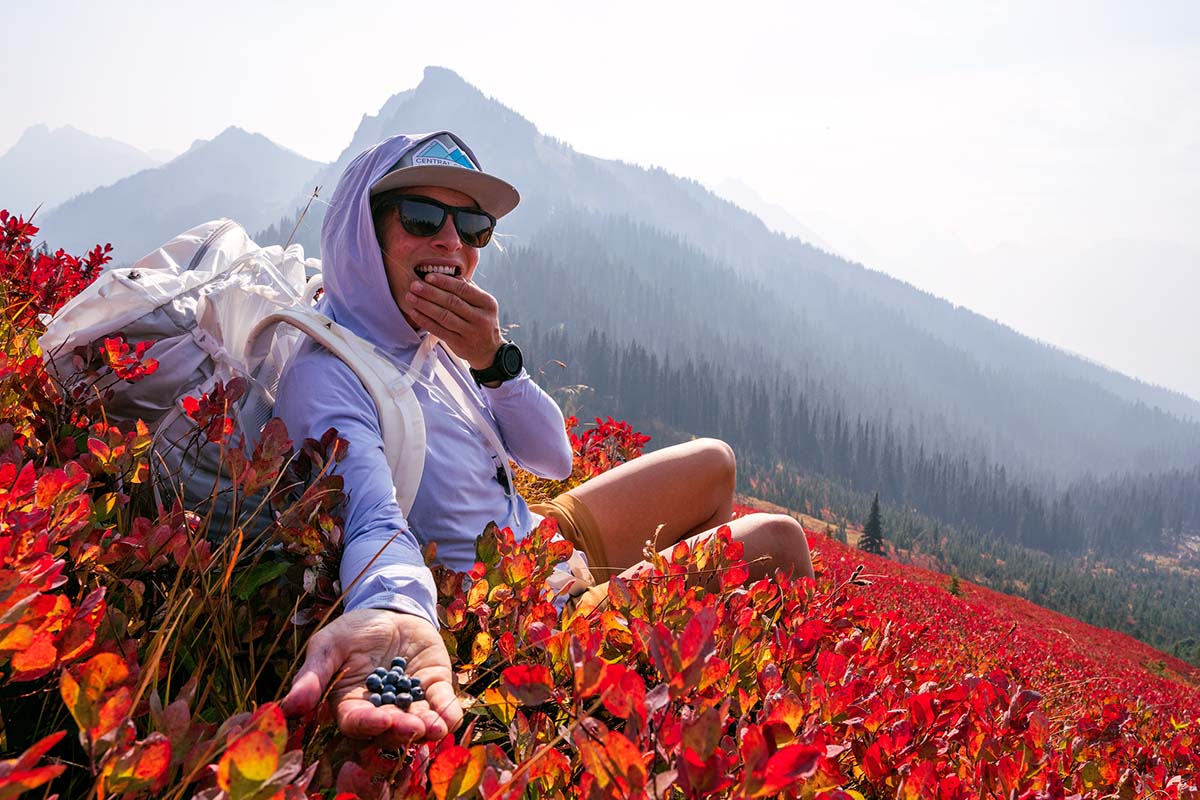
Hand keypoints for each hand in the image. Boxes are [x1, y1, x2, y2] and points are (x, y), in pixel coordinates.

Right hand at [281, 608, 461, 744]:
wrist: (388, 609)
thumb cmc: (353, 631)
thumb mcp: (328, 646)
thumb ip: (313, 676)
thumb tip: (288, 707)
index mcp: (351, 705)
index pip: (357, 723)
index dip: (369, 725)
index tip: (381, 720)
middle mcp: (382, 709)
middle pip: (390, 730)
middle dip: (401, 731)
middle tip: (413, 728)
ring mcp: (410, 700)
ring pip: (419, 722)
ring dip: (428, 728)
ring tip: (434, 728)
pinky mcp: (434, 686)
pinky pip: (442, 704)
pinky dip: (448, 713)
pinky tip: (451, 717)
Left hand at [404, 273, 502, 368]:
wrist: (489, 350)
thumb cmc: (481, 321)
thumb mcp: (483, 304)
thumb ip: (469, 289)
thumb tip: (448, 276)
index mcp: (487, 303)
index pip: (463, 289)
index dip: (444, 282)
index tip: (428, 276)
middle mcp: (480, 317)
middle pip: (452, 302)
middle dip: (430, 292)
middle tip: (414, 286)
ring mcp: (470, 332)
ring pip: (444, 316)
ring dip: (424, 305)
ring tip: (410, 297)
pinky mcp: (459, 344)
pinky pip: (439, 330)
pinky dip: (425, 321)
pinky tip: (415, 313)